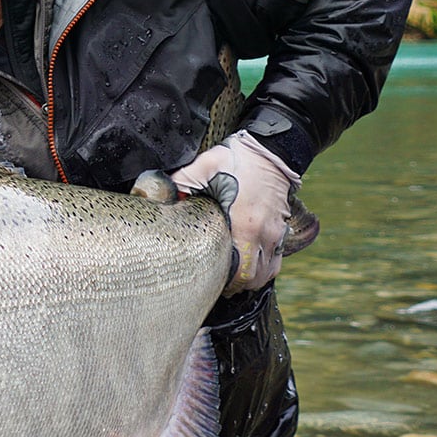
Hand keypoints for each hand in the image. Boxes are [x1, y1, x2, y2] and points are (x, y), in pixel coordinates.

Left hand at [170, 130, 301, 295]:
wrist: (272, 150)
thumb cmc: (236, 159)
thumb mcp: (203, 167)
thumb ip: (179, 185)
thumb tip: (154, 198)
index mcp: (243, 224)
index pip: (238, 270)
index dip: (223, 282)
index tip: (208, 282)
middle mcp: (262, 233)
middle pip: (252, 278)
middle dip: (235, 286)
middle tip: (217, 284)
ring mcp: (275, 233)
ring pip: (266, 272)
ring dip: (250, 280)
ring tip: (232, 279)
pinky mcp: (282, 229)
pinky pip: (276, 260)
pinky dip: (263, 269)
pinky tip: (248, 265)